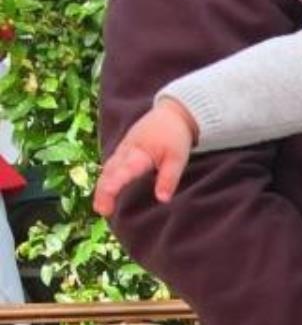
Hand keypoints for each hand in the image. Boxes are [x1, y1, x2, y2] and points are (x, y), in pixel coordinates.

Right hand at [94, 98, 197, 213]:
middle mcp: (125, 151)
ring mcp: (121, 150)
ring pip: (107, 169)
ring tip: (101, 207)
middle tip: (101, 210)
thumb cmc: (175, 137)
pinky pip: (110, 166)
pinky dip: (106, 179)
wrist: (171, 114)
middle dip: (103, 191)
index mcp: (139, 153)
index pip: (123, 172)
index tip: (107, 200)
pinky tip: (105, 193)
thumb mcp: (178, 158)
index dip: (113, 186)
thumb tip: (163, 200)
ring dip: (102, 187)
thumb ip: (169, 178)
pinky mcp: (122, 150)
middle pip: (109, 172)